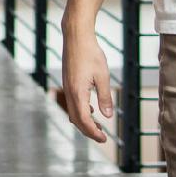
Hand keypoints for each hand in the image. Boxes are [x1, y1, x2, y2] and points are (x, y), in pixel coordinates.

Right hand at [61, 29, 113, 143]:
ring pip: (73, 112)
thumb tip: (108, 116)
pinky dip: (81, 112)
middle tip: (102, 137)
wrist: (76, 37)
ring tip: (98, 126)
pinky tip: (92, 110)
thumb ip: (105, 97)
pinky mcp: (68, 82)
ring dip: (84, 122)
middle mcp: (69, 92)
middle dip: (88, 131)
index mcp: (78, 92)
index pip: (84, 120)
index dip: (93, 132)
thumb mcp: (103, 76)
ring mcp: (67, 87)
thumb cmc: (91, 54)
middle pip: (76, 119)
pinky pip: (72, 103)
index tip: (104, 139)